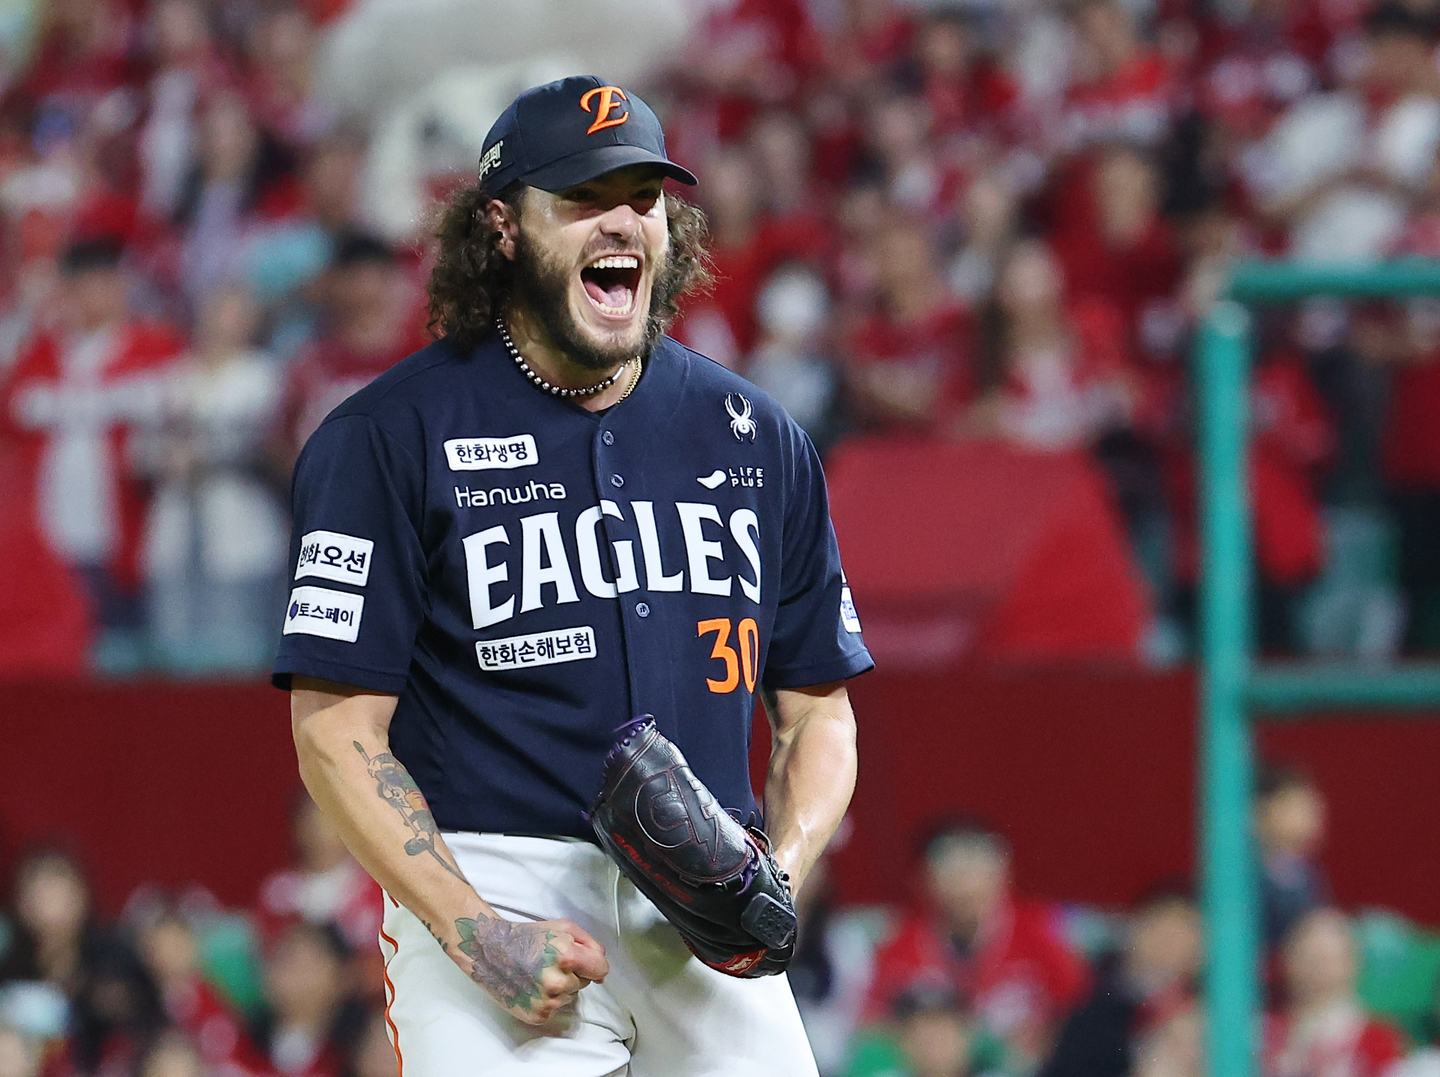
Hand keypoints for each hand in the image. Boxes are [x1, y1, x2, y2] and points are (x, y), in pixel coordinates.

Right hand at [455, 915, 608, 1024]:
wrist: (491, 951)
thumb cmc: (526, 937)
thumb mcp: (563, 928)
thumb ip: (590, 945)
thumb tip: (601, 972)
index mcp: (568, 957)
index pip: (600, 969)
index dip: (593, 964)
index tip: (585, 962)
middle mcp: (558, 982)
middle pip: (584, 982)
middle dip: (572, 973)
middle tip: (549, 962)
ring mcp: (547, 1001)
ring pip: (570, 996)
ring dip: (560, 987)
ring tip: (538, 972)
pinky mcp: (537, 1015)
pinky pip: (555, 1008)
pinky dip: (547, 999)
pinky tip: (533, 985)